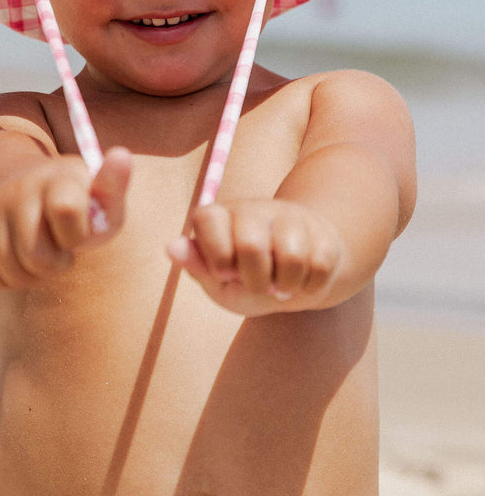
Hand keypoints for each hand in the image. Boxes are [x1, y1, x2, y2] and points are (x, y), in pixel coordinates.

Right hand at [0, 147, 130, 287]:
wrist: (30, 188)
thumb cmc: (80, 204)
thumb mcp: (103, 199)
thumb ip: (114, 186)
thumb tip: (121, 154)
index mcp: (57, 178)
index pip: (66, 210)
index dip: (77, 235)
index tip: (80, 230)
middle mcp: (19, 189)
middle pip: (37, 256)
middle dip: (58, 264)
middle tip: (62, 248)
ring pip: (14, 271)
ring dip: (36, 276)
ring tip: (45, 254)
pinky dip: (14, 279)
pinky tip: (24, 260)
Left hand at [168, 198, 343, 313]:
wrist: (297, 276)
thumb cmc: (247, 280)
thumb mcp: (219, 283)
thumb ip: (198, 268)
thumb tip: (172, 247)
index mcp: (220, 216)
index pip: (208, 220)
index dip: (216, 256)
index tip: (224, 273)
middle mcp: (253, 209)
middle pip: (251, 245)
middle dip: (254, 280)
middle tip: (257, 285)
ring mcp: (290, 217)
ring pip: (291, 256)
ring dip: (285, 286)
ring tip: (280, 286)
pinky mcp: (323, 233)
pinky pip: (320, 266)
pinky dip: (311, 287)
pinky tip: (303, 281)